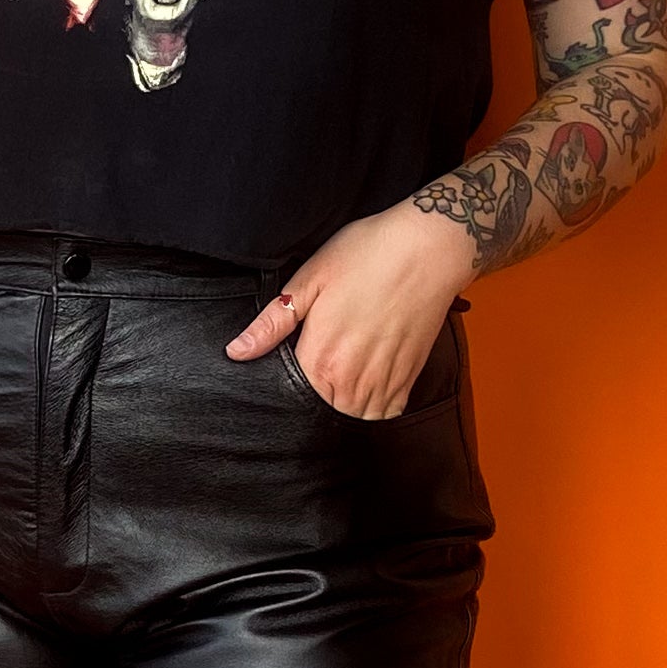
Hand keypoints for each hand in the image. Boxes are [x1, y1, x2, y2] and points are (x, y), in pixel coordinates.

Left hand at [225, 199, 472, 416]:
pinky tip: (363, 385)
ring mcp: (383, 384)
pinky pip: (384, 414)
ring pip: (353, 419)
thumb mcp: (310, 279)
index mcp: (321, 359)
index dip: (283, 390)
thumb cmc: (368, 254)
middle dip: (311, 403)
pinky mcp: (408, 380)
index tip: (283, 373)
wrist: (430, 249)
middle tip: (313, 370)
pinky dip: (371, 408)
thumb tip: (236, 351)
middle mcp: (352, 381)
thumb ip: (272, 323)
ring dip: (340, 408)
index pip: (290, 399)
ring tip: (336, 379)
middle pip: (321, 415)